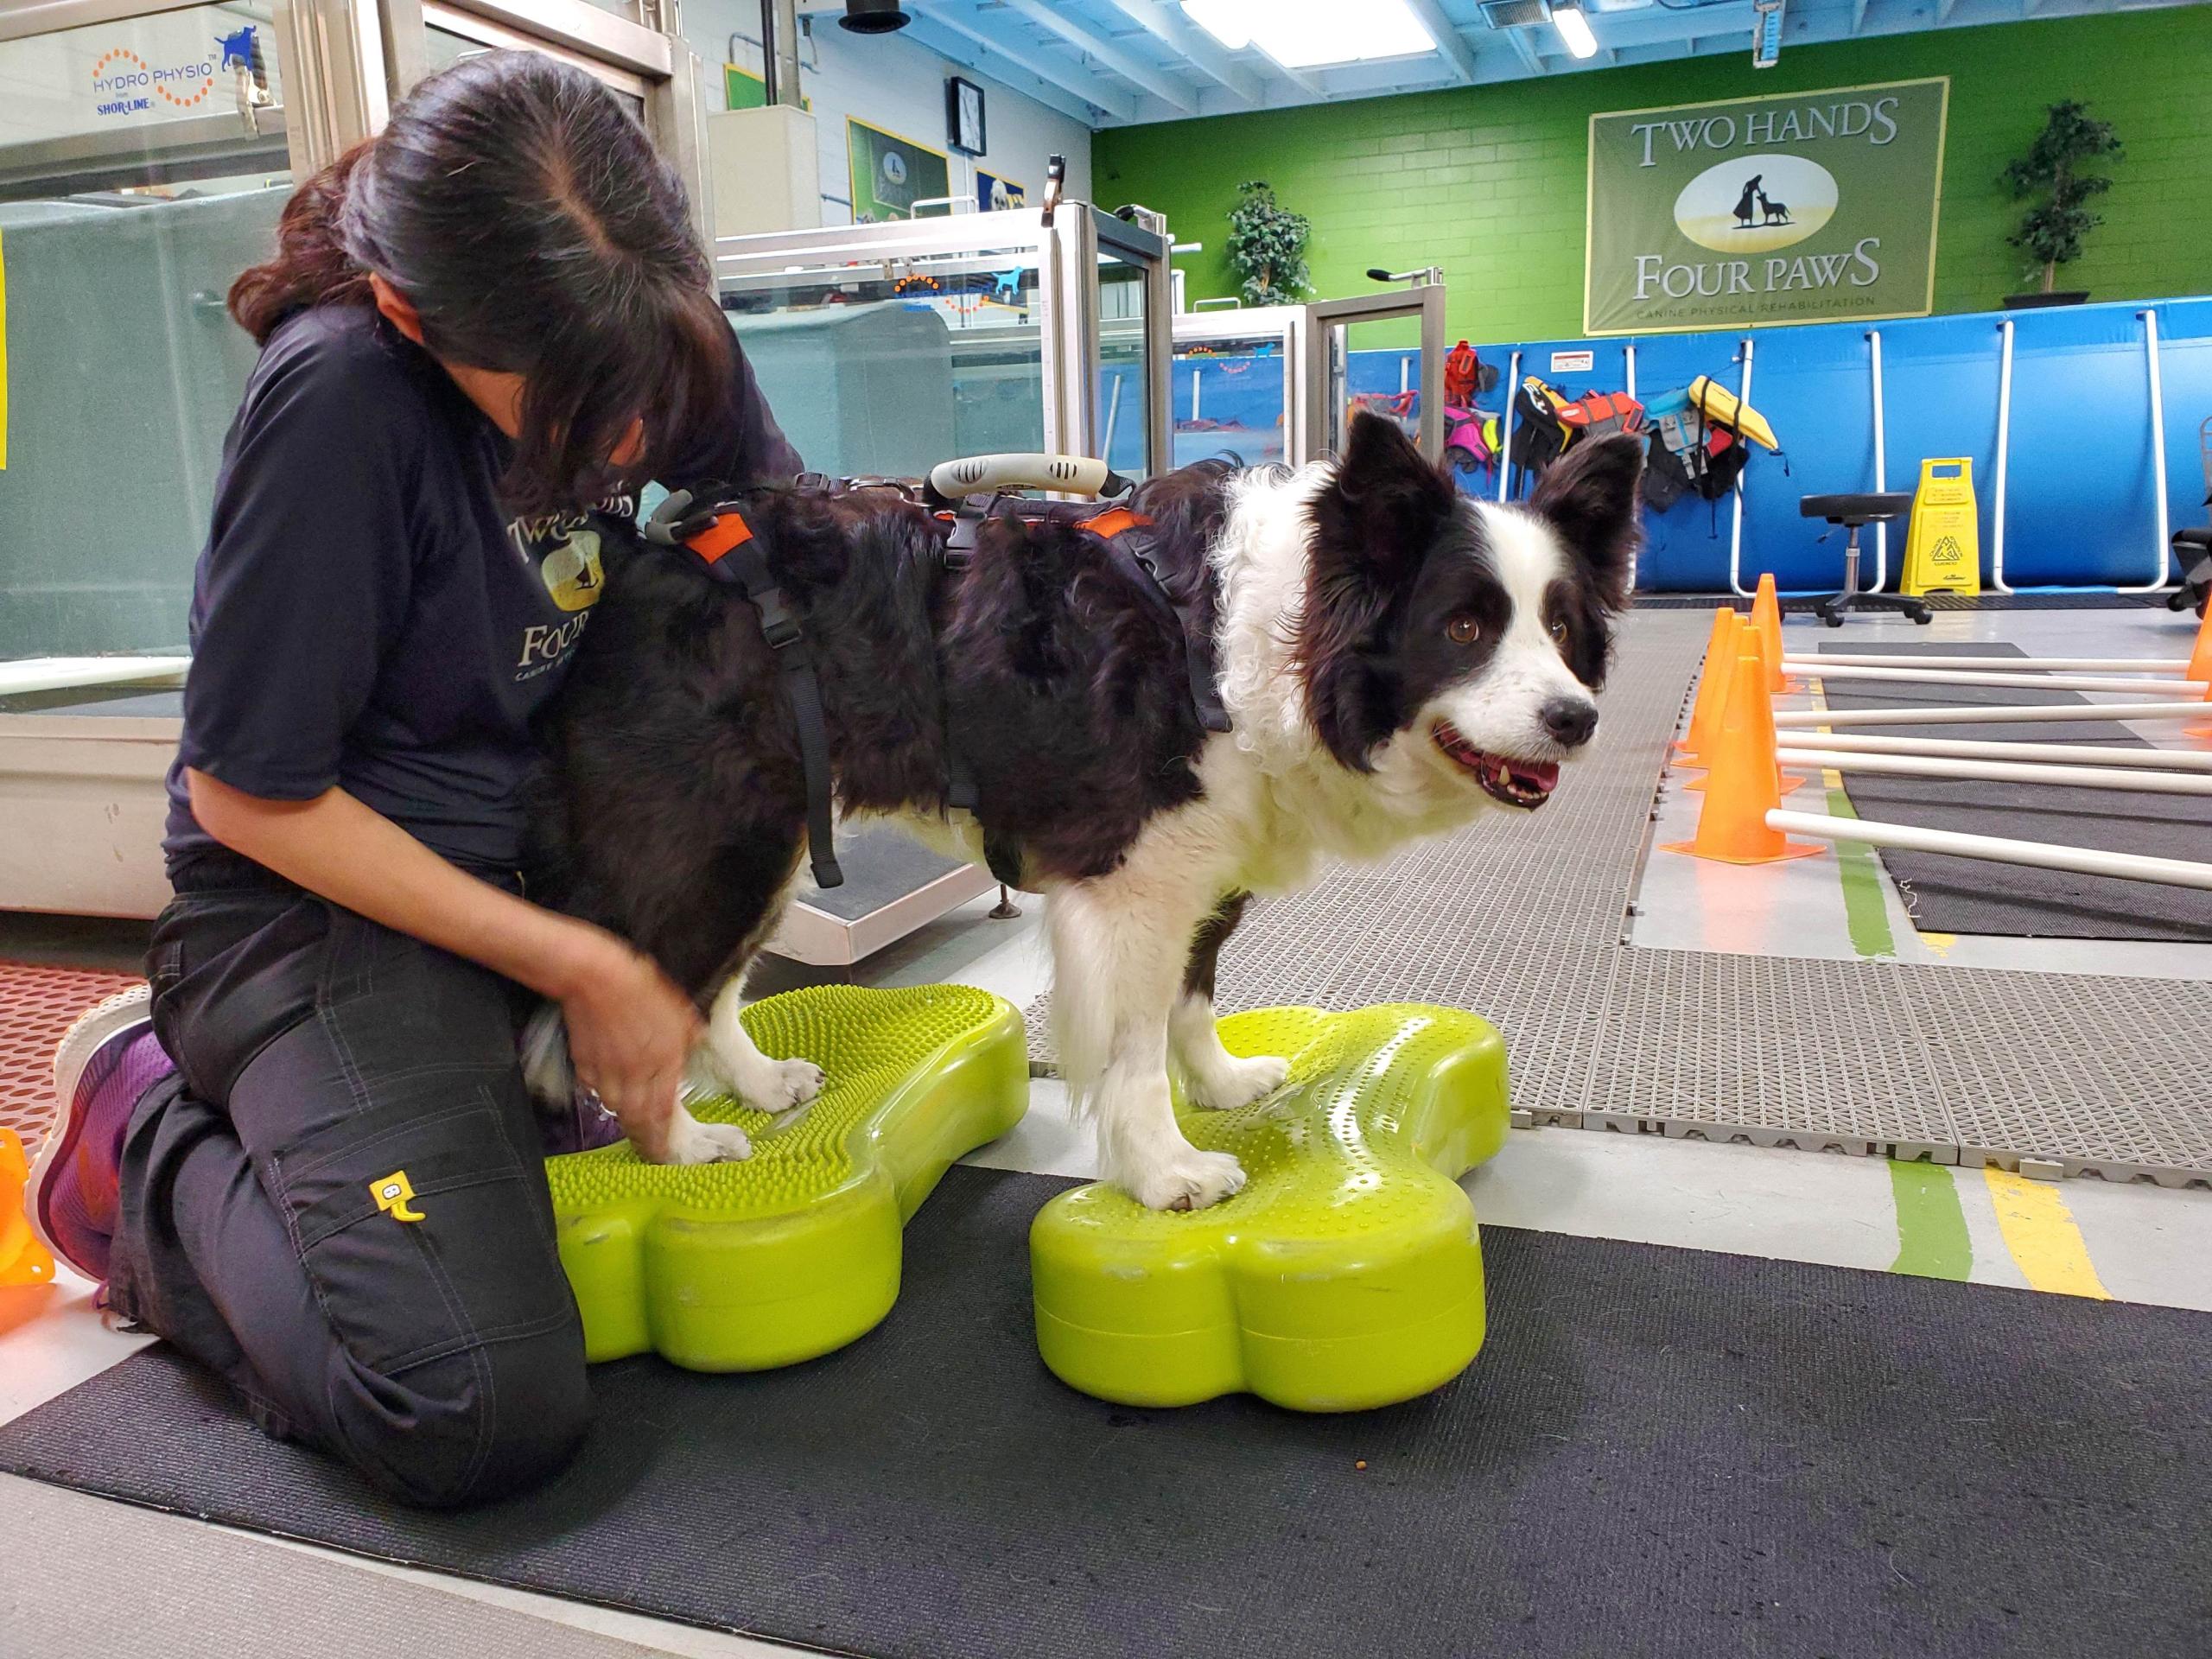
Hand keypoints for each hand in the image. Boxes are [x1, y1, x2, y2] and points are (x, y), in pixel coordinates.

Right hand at [555, 929, 701, 1151]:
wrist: (593, 977)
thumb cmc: (639, 988)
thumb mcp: (679, 1008)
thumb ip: (690, 1033)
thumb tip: (697, 1041)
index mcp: (663, 1064)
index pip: (663, 1115)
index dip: (663, 1140)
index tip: (665, 1154)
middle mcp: (635, 1077)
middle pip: (638, 1122)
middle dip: (646, 1139)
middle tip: (652, 1149)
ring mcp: (607, 1074)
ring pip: (617, 1108)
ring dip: (628, 1116)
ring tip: (636, 1119)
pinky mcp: (584, 1066)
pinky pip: (597, 1089)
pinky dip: (606, 1093)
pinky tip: (612, 1087)